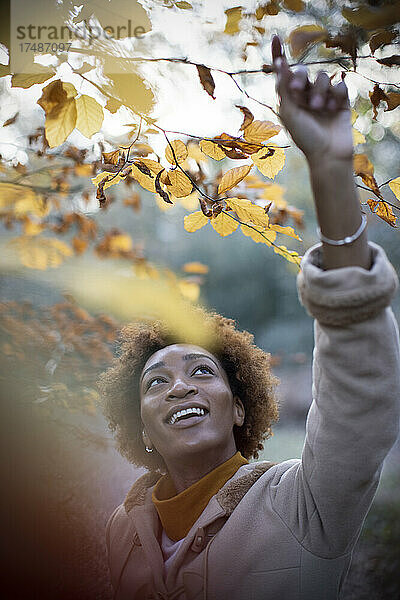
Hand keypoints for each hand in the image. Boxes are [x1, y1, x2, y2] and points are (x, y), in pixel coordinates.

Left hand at [271, 35, 352, 165]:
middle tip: (296, 92)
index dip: (280, 55)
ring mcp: (324, 97)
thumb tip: (279, 63)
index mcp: (290, 99)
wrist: (327, 155)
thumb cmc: (305, 137)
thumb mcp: (289, 112)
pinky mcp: (341, 101)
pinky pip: (339, 86)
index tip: (276, 38)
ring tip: (318, 109)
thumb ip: (284, 87)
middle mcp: (305, 96)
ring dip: (319, 92)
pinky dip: (335, 96)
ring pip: (323, 78)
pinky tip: (333, 110)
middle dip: (300, 78)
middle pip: (303, 71)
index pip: (285, 72)